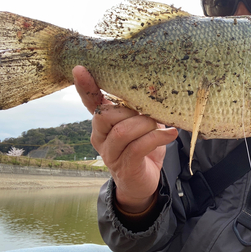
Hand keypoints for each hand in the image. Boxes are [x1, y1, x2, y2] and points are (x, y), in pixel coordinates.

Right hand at [72, 66, 177, 212]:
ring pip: (123, 131)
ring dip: (146, 125)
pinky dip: (157, 138)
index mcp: (103, 122)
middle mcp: (100, 137)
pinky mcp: (124, 166)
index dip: (85, 86)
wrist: (145, 182)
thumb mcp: (143, 123)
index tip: (80, 69)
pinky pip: (138, 147)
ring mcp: (110, 153)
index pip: (90, 102)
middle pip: (107, 114)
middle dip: (132, 110)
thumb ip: (142, 107)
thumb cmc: (143, 146)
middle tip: (151, 114)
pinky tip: (170, 134)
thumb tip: (155, 88)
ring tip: (161, 126)